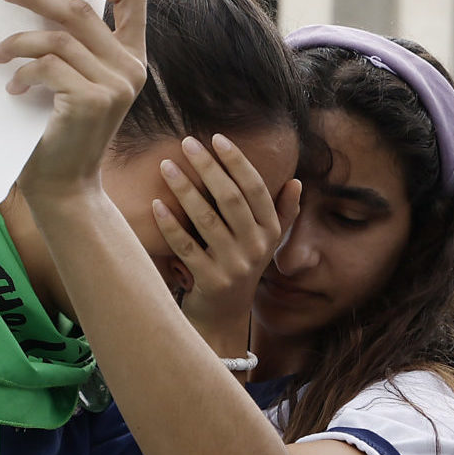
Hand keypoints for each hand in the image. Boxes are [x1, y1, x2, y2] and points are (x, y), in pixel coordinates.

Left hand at [0, 0, 148, 199]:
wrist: (63, 185)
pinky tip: (13, 90)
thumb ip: (74, 45)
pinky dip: (21, 74)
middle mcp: (130, 67)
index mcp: (132, 57)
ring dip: (17, 42)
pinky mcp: (92, 100)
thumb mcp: (75, 81)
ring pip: (56, 38)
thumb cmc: (60, 131)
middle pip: (80, 9)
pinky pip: (46, 66)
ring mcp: (115, 84)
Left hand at [154, 135, 300, 352]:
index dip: (237, 161)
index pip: (255, 189)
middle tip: (187, 142)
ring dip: (185, 190)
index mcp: (269, 231)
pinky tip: (156, 204)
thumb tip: (297, 181)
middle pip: (231, 199)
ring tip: (165, 165)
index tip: (217, 137)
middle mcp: (255, 248)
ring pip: (207, 220)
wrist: (223, 317)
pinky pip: (187, 248)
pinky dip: (171, 225)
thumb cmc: (240, 267)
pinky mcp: (210, 281)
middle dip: (208, 167)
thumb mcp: (266, 243)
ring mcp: (233, 266)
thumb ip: (283, 213)